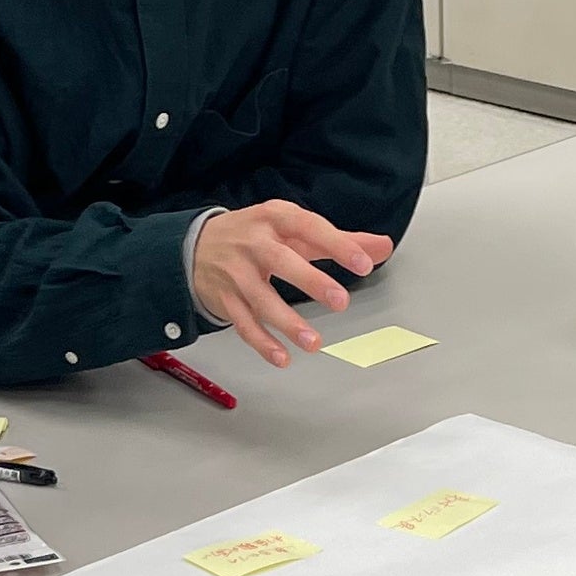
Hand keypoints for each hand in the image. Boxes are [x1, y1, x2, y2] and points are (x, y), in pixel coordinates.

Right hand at [189, 201, 395, 365]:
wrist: (193, 246)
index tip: (363, 263)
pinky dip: (261, 343)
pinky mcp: (226, 299)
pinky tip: (281, 357)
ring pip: (261, 299)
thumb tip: (382, 247)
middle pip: (281, 260)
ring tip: (313, 342)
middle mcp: (254, 243)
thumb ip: (340, 240)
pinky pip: (243, 323)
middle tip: (340, 301)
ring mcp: (237, 272)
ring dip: (287, 322)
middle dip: (311, 281)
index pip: (309, 227)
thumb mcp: (294, 229)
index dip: (337, 245)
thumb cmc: (255, 236)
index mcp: (275, 218)